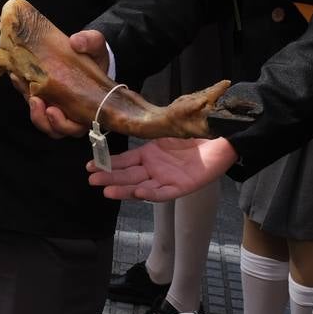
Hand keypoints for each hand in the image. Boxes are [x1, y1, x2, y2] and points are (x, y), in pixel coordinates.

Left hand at [26, 30, 107, 138]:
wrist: (86, 52)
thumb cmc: (94, 56)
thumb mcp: (96, 46)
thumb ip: (90, 42)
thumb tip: (76, 41)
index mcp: (88, 109)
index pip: (75, 127)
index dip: (62, 124)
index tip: (53, 111)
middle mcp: (71, 113)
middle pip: (54, 129)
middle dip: (42, 119)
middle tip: (36, 101)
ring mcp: (56, 105)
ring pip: (41, 119)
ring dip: (30, 106)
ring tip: (23, 85)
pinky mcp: (43, 96)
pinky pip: (31, 100)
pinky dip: (22, 90)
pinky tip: (17, 75)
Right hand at [87, 136, 237, 201]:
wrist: (221, 136)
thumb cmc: (195, 131)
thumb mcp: (167, 128)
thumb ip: (150, 130)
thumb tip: (128, 119)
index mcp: (150, 153)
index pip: (125, 162)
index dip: (108, 164)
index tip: (91, 166)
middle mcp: (156, 168)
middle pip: (129, 176)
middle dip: (110, 178)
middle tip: (92, 181)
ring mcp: (168, 178)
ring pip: (142, 187)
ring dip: (125, 190)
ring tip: (107, 191)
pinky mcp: (183, 186)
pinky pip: (165, 193)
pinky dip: (151, 194)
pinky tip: (137, 193)